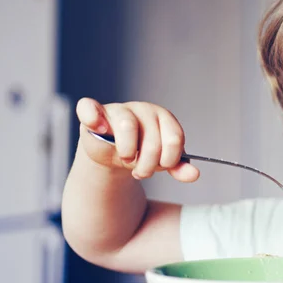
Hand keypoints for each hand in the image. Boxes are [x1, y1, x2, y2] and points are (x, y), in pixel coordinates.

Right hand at [76, 97, 199, 181]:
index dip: (168, 160)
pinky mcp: (95, 113)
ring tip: (126, 158)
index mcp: (164, 118)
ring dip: (127, 152)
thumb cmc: (141, 152)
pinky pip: (88, 108)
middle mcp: (144, 110)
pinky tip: (100, 129)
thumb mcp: (162, 161)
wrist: (113, 155)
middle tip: (140, 171)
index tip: (162, 167)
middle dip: (147, 165)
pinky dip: (93, 118)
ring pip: (127, 126)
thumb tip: (194, 175)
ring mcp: (119, 110)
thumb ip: (178, 167)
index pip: (175, 138)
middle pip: (152, 140)